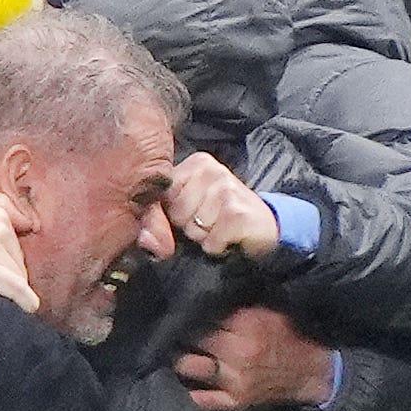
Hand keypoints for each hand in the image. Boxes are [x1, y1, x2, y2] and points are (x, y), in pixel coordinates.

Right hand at [0, 185, 33, 307]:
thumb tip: (20, 221)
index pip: (16, 240)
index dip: (9, 256)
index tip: (4, 267)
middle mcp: (1, 225)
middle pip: (18, 259)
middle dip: (10, 270)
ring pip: (17, 274)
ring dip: (13, 286)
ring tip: (6, 299)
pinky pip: (15, 287)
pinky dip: (25, 299)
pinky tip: (29, 307)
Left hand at [165, 152, 280, 260]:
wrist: (267, 226)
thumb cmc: (223, 215)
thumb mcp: (194, 201)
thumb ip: (167, 206)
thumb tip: (143, 229)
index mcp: (198, 163)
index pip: (164, 195)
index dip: (176, 213)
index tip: (196, 211)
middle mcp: (212, 171)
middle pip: (177, 213)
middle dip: (191, 226)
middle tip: (212, 221)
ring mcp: (226, 190)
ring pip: (193, 228)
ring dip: (206, 237)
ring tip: (221, 227)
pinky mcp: (237, 213)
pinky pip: (210, 242)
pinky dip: (218, 247)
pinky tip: (230, 237)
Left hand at [175, 301, 336, 410]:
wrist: (316, 373)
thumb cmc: (292, 336)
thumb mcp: (270, 309)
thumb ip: (239, 302)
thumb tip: (207, 288)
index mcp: (248, 322)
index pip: (204, 312)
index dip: (188, 309)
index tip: (176, 305)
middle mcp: (238, 350)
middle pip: (191, 337)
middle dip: (179, 331)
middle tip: (169, 327)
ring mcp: (235, 378)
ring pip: (188, 365)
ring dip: (179, 358)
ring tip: (171, 351)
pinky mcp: (236, 402)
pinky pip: (201, 399)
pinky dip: (189, 390)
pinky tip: (182, 381)